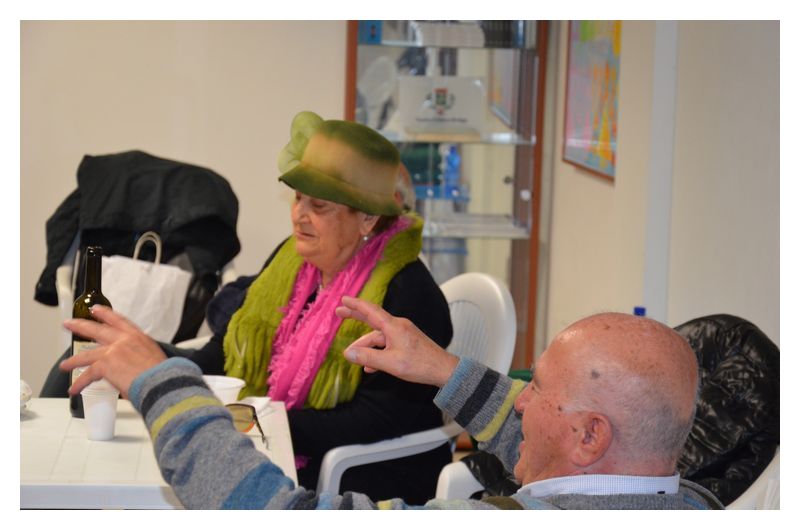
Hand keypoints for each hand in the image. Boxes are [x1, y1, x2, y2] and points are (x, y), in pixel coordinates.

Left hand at [60, 305, 165, 398]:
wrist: (161, 382)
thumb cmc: (162, 374)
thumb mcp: (155, 357)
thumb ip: (141, 356)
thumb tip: (136, 366)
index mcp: (138, 337)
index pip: (118, 320)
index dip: (105, 314)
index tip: (96, 309)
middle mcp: (124, 340)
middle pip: (96, 330)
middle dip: (80, 325)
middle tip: (70, 323)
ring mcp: (113, 351)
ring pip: (87, 354)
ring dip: (73, 360)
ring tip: (65, 365)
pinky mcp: (105, 364)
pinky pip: (87, 374)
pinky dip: (80, 383)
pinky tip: (74, 389)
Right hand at [335, 296, 458, 387]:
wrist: (443, 369)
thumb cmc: (420, 365)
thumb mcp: (390, 363)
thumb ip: (368, 357)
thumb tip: (348, 353)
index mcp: (394, 326)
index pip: (371, 310)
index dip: (356, 305)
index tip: (343, 299)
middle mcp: (398, 326)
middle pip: (372, 319)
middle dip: (355, 317)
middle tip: (339, 312)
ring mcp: (403, 334)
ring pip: (379, 337)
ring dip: (366, 346)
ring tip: (353, 356)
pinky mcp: (407, 343)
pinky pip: (387, 344)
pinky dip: (377, 352)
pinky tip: (370, 366)